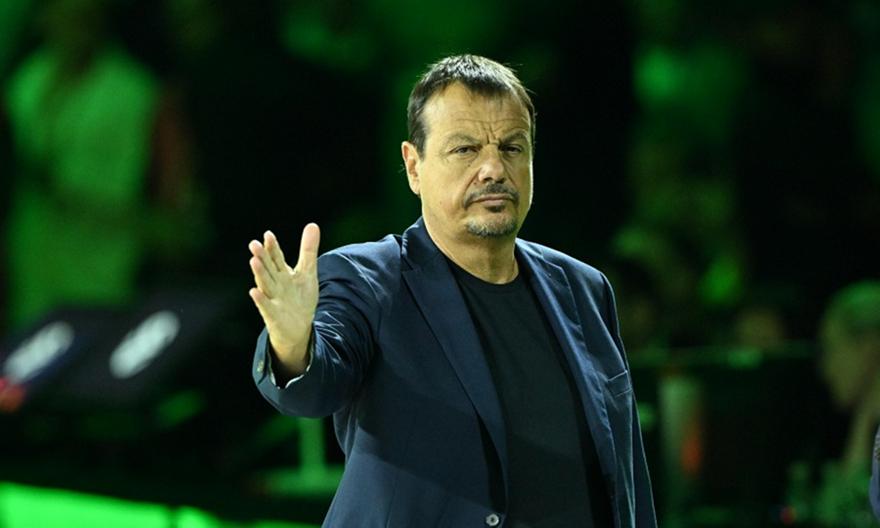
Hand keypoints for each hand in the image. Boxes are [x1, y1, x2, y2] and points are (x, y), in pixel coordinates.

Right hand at [248, 224, 319, 374]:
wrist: (298, 327)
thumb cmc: (300, 298)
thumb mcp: (307, 272)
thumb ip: (308, 250)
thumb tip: (312, 224)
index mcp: (282, 273)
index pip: (276, 257)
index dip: (273, 247)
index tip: (268, 234)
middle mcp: (275, 284)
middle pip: (268, 268)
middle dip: (262, 257)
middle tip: (254, 244)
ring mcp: (273, 299)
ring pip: (265, 284)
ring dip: (259, 273)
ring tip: (253, 261)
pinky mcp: (273, 315)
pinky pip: (265, 306)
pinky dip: (260, 299)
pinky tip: (253, 291)